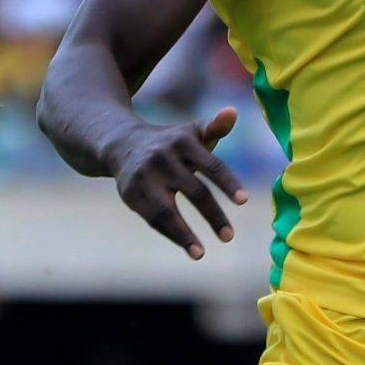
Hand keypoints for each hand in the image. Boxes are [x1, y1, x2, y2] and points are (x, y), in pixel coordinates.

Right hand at [108, 106, 250, 260]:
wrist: (120, 142)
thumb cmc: (168, 142)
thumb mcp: (190, 133)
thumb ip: (214, 127)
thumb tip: (233, 111)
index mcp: (183, 142)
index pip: (212, 166)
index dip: (228, 183)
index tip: (244, 202)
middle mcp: (164, 158)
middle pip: (194, 191)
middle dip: (213, 215)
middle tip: (229, 237)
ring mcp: (145, 177)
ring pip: (167, 210)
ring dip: (184, 234)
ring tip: (201, 253)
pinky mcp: (130, 194)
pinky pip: (153, 218)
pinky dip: (170, 234)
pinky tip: (187, 247)